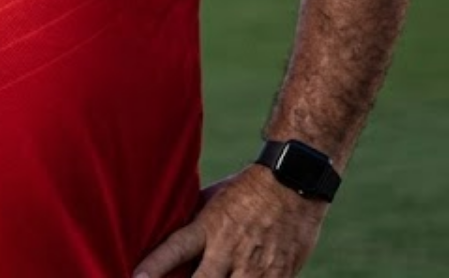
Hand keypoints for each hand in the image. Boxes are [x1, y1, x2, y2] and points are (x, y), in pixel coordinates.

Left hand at [133, 166, 326, 277]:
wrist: (293, 179)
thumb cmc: (247, 188)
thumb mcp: (213, 199)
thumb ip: (194, 223)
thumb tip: (167, 231)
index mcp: (209, 226)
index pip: (175, 249)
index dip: (155, 266)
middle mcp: (229, 248)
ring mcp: (255, 265)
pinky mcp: (279, 275)